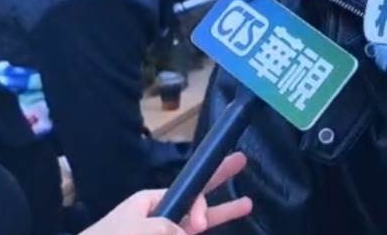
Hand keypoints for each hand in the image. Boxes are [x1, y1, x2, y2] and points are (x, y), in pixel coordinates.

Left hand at [80, 152, 252, 234]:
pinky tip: (213, 226)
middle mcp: (158, 215)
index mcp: (149, 201)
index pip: (187, 193)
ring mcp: (161, 233)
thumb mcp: (138, 229)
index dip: (202, 205)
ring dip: (221, 213)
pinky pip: (185, 234)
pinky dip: (198, 231)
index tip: (199, 227)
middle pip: (197, 198)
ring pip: (196, 224)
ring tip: (248, 204)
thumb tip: (186, 232)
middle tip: (241, 160)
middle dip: (219, 181)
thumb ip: (168, 226)